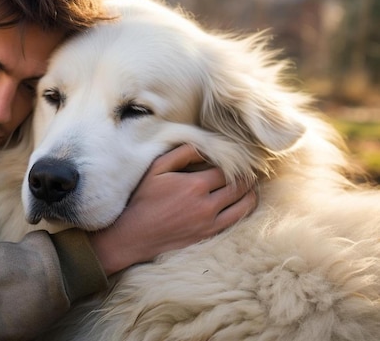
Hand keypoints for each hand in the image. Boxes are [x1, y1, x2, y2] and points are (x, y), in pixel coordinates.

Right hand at [89, 144, 256, 275]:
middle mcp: (207, 205)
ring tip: (248, 185)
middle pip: (239, 186)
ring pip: (244, 205)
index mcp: (195, 185)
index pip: (227, 169)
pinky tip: (242, 203)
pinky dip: (244, 209)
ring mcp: (210, 223)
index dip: (233, 162)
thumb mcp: (156, 169)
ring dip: (249, 192)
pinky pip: (237, 221)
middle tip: (248, 169)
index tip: (235, 158)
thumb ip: (182, 154)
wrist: (134, 235)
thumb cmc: (143, 199)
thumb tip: (204, 147)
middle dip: (246, 175)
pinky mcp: (209, 236)